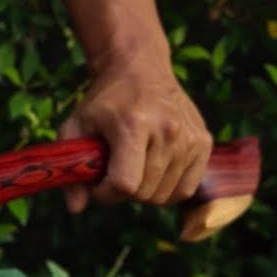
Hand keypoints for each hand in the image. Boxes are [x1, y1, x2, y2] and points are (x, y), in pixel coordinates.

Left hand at [59, 52, 212, 213]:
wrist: (140, 68)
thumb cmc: (104, 101)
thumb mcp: (75, 127)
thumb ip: (72, 168)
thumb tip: (76, 209)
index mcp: (133, 125)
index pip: (124, 184)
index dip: (105, 194)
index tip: (96, 184)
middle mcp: (167, 131)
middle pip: (144, 193)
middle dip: (122, 192)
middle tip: (113, 172)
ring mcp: (189, 137)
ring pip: (164, 195)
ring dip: (144, 191)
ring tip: (132, 168)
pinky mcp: (204, 141)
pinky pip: (186, 189)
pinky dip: (167, 190)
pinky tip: (153, 172)